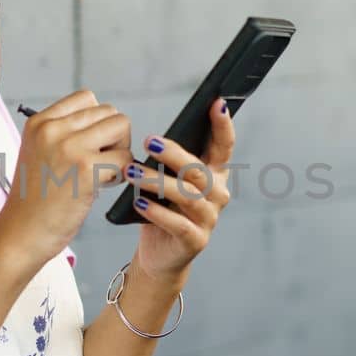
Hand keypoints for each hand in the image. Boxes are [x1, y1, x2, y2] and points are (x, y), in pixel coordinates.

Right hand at [0, 89, 132, 266]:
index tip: (90, 145)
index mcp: (39, 122)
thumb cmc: (34, 200)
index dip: (97, 121)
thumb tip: (105, 121)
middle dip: (112, 137)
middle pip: (109, 111)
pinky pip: (126, 159)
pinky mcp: (87, 170)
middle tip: (99, 163)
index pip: (86, 98)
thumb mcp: (38, 152)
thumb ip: (64, 132)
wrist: (21, 233)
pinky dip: (122, 173)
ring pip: (121, 127)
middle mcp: (53, 129)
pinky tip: (103, 186)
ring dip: (120, 151)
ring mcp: (70, 148)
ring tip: (102, 172)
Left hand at [123, 97, 234, 279]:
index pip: (224, 146)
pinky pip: (178, 224)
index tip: (218, 102)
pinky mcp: (196, 241)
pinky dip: (157, 213)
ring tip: (131, 172)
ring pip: (186, 195)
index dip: (223, 125)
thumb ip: (169, 162)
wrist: (160, 253)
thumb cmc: (163, 207)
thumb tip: (154, 140)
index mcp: (215, 174)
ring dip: (157, 181)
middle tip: (149, 140)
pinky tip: (139, 203)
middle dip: (174, 153)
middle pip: (198, 170)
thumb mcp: (168, 180)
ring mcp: (209, 219)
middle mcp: (218, 194)